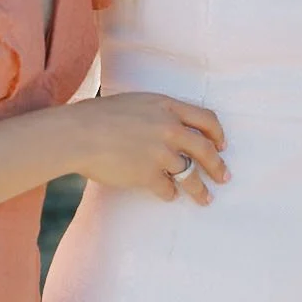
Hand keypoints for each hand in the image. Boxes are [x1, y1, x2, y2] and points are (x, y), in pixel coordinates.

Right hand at [66, 92, 227, 203]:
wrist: (77, 133)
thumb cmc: (98, 116)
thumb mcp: (135, 103)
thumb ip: (157, 113)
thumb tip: (171, 129)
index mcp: (167, 106)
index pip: (206, 119)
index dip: (218, 134)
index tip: (221, 145)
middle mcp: (169, 128)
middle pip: (205, 149)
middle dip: (218, 166)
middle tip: (224, 177)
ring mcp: (160, 153)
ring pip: (190, 174)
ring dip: (200, 189)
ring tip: (205, 199)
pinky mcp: (148, 175)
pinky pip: (168, 189)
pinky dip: (170, 194)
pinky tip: (169, 196)